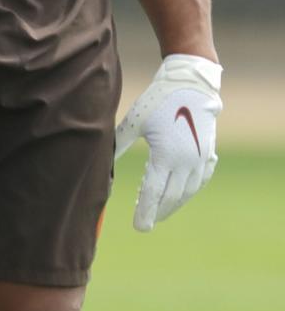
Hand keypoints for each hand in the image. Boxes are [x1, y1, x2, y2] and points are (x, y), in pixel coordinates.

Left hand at [115, 53, 222, 231]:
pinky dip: (189, 190)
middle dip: (157, 211)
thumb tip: (103, 162)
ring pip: (187, 191)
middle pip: (171, 197)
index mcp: (166, 156)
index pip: (153, 192)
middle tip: (146, 223)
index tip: (139, 228)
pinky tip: (181, 193)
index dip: (145, 211)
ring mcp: (201, 159)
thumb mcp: (134, 121)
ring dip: (173, 203)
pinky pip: (200, 180)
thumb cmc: (158, 100)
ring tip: (159, 210)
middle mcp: (186, 162)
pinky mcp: (208, 153)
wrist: (191, 83)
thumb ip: (119, 144)